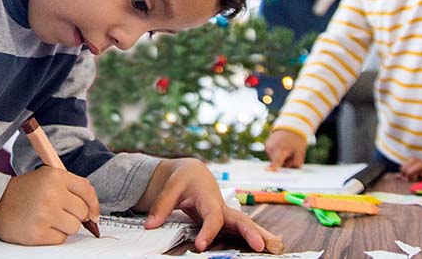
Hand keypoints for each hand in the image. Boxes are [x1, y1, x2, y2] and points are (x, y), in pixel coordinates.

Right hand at [0, 166, 99, 244]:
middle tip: (58, 213)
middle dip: (74, 215)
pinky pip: (61, 239)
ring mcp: (45, 213)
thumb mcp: (45, 178)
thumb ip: (69, 188)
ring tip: (47, 219)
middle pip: (82, 211)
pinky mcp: (38, 232)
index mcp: (54, 176)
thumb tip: (92, 212)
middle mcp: (51, 193)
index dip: (93, 204)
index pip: (87, 190)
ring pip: (74, 227)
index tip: (93, 214)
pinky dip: (53, 236)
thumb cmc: (22, 193)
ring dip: (64, 227)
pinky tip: (40, 227)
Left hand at [134, 158, 267, 251]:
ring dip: (258, 235)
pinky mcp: (226, 220)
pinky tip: (264, 247)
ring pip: (245, 224)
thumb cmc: (184, 179)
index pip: (212, 216)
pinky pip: (241, 229)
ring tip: (272, 248)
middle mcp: (221, 206)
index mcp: (208, 197)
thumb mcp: (170, 188)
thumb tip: (150, 225)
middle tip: (261, 246)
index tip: (202, 245)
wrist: (193, 172)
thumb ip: (161, 206)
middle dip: (250, 232)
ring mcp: (226, 214)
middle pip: (239, 219)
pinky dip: (253, 237)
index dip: (208, 230)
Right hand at [265, 129, 307, 168]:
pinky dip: (276, 155)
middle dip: (283, 163)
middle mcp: (271, 148)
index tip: (267, 171)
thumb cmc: (296, 140)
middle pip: (276, 163)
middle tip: (290, 156)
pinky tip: (281, 149)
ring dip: (279, 159)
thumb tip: (288, 171)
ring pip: (273, 160)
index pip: (276, 162)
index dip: (273, 169)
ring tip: (286, 150)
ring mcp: (267, 146)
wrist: (290, 126)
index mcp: (281, 150)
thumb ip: (295, 164)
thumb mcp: (300, 153)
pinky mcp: (266, 145)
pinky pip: (271, 155)